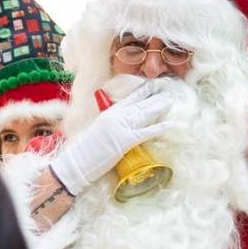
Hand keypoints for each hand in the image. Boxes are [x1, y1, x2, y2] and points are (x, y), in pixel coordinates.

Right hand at [50, 83, 172, 195]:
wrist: (77, 162)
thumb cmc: (85, 150)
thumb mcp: (99, 129)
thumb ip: (111, 122)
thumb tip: (123, 122)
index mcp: (109, 112)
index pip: (129, 98)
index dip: (143, 91)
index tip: (154, 85)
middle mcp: (116, 116)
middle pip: (140, 105)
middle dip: (155, 99)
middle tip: (168, 93)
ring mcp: (121, 127)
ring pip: (144, 114)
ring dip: (159, 108)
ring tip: (170, 102)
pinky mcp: (125, 140)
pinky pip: (146, 132)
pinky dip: (159, 128)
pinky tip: (170, 124)